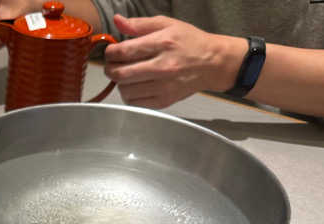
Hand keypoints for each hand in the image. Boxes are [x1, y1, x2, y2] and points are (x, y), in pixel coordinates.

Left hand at [103, 15, 245, 108]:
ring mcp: (163, 86)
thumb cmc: (190, 42)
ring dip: (120, 83)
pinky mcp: (164, 101)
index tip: (111, 52)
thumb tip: (118, 21)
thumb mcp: (167, 24)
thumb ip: (140, 24)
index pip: (124, 52)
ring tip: (126, 75)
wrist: (212, 63)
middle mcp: (162, 67)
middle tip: (113, 65)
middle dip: (110, 69)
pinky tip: (135, 86)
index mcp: (162, 44)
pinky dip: (129, 95)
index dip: (110, 53)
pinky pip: (135, 103)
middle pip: (120, 74)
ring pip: (125, 90)